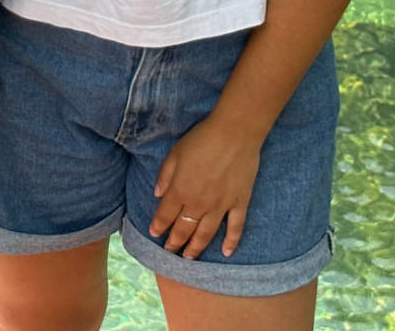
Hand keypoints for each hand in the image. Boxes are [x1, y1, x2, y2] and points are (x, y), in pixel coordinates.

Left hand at [147, 114, 262, 259]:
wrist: (233, 134)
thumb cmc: (201, 139)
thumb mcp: (175, 153)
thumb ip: (165, 175)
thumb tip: (157, 194)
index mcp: (180, 190)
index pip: (166, 214)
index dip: (159, 225)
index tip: (154, 234)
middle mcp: (199, 203)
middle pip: (184, 228)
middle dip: (174, 242)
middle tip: (169, 252)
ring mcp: (221, 206)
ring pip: (206, 234)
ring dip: (196, 248)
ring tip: (189, 259)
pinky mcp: (240, 204)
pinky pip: (235, 228)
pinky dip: (231, 242)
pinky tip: (227, 253)